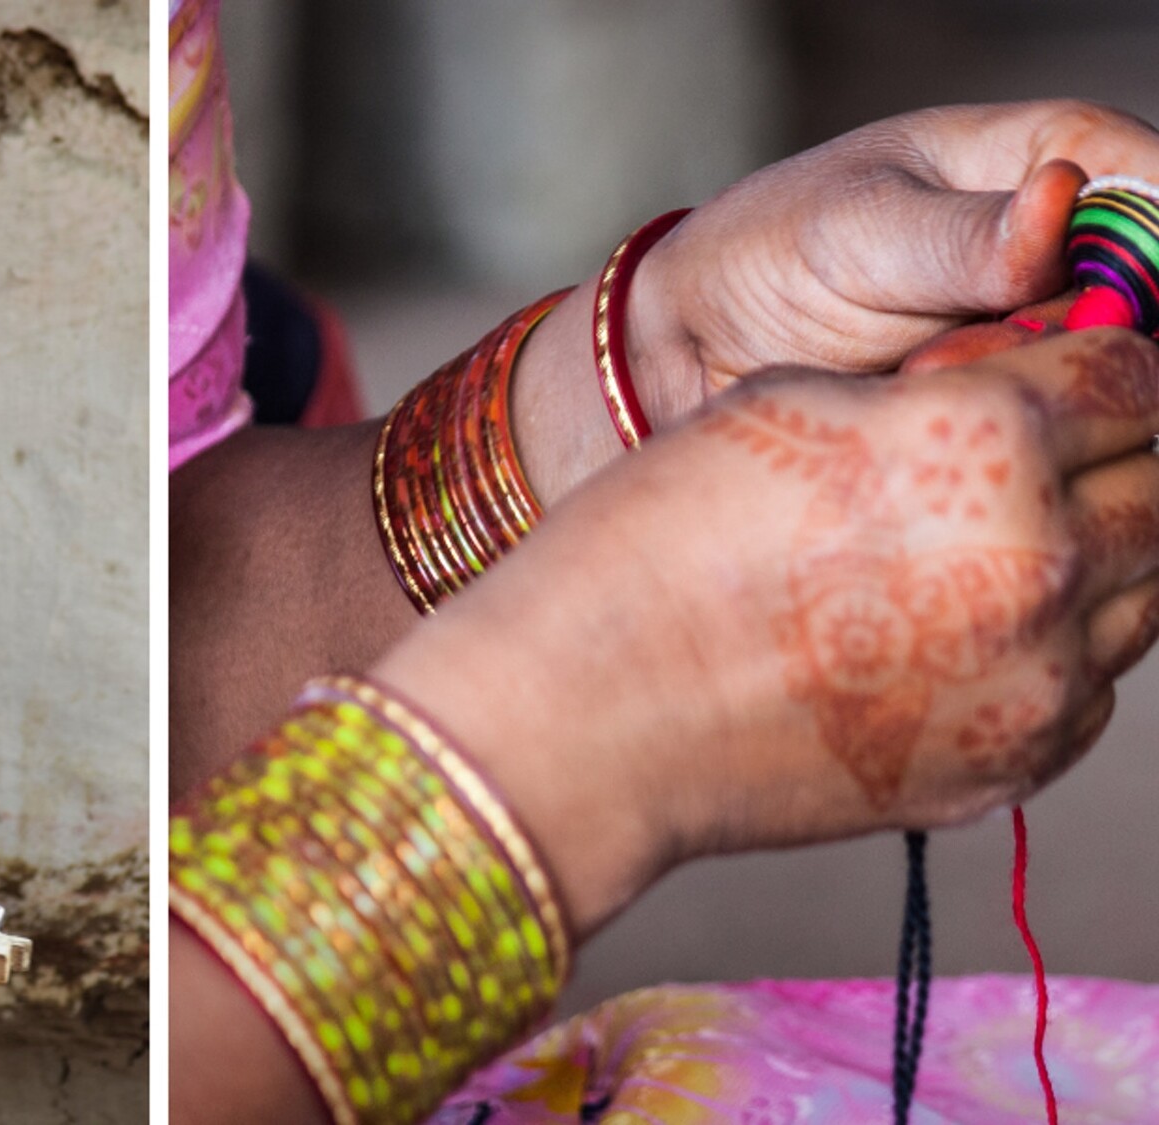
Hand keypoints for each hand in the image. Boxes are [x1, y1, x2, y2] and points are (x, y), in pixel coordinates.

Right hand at [378, 328, 1158, 939]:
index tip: (1092, 372)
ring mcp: (1039, 679)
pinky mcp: (1015, 765)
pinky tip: (966, 634)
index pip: (1140, 371)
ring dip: (1099, 558)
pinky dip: (1060, 652)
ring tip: (997, 551)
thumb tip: (1027, 392)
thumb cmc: (658, 540)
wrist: (590, 711)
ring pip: (1149, 594)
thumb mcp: (791, 406)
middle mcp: (1042, 561)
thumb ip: (938, 393)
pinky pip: (1095, 688)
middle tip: (1052, 460)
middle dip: (1120, 458)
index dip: (1117, 361)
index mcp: (985, 442)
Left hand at [630, 100, 1158, 425]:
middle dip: (1076, 335)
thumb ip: (965, 234)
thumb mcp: (859, 232)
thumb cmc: (769, 255)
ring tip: (921, 372)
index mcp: (1052, 155)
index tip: (1094, 303)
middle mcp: (1070, 244)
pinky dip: (1002, 434)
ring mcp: (1047, 327)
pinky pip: (1059, 429)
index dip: (1149, 259)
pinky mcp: (1016, 403)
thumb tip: (1062, 199)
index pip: (1157, 195)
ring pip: (1112, 374)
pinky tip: (923, 407)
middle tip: (960, 349)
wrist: (694, 349)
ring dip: (1028, 389)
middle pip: (1146, 300)